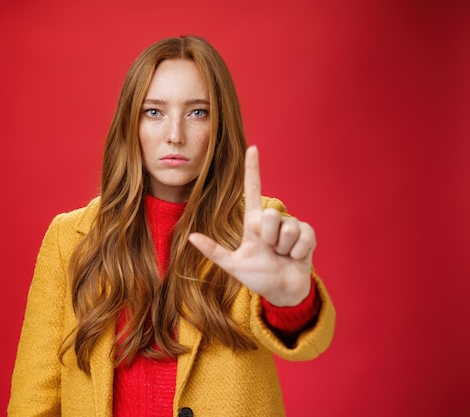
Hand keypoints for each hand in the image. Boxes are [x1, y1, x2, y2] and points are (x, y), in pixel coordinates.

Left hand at [188, 146, 314, 306]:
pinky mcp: (308, 235)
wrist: (282, 292)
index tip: (252, 148)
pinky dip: (297, 252)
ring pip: (287, 228)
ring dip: (284, 248)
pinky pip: (303, 237)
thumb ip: (214, 251)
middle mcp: (272, 220)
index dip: (253, 169)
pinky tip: (295, 258)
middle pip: (270, 215)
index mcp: (253, 222)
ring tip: (282, 256)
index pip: (253, 190)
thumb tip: (190, 236)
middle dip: (269, 238)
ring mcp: (292, 226)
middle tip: (270, 251)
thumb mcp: (233, 265)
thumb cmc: (257, 276)